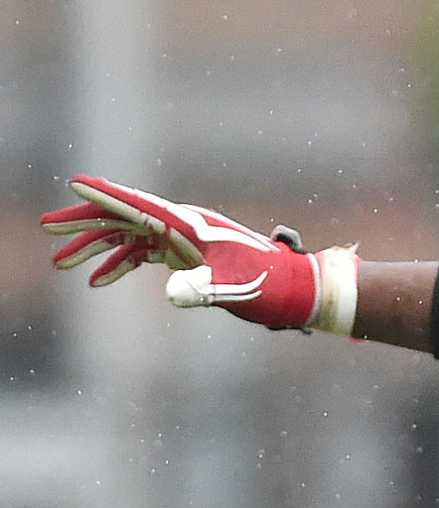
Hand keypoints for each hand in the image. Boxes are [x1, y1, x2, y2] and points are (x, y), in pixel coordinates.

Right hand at [41, 175, 357, 332]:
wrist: (292, 289)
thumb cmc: (267, 284)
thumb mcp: (234, 289)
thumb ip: (202, 291)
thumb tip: (171, 294)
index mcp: (190, 225)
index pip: (139, 205)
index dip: (106, 195)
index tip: (75, 183)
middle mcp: (182, 226)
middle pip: (123, 217)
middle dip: (84, 222)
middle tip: (47, 228)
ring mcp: (181, 240)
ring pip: (126, 237)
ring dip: (94, 248)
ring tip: (60, 262)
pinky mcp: (184, 256)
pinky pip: (141, 255)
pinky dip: (118, 265)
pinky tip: (95, 281)